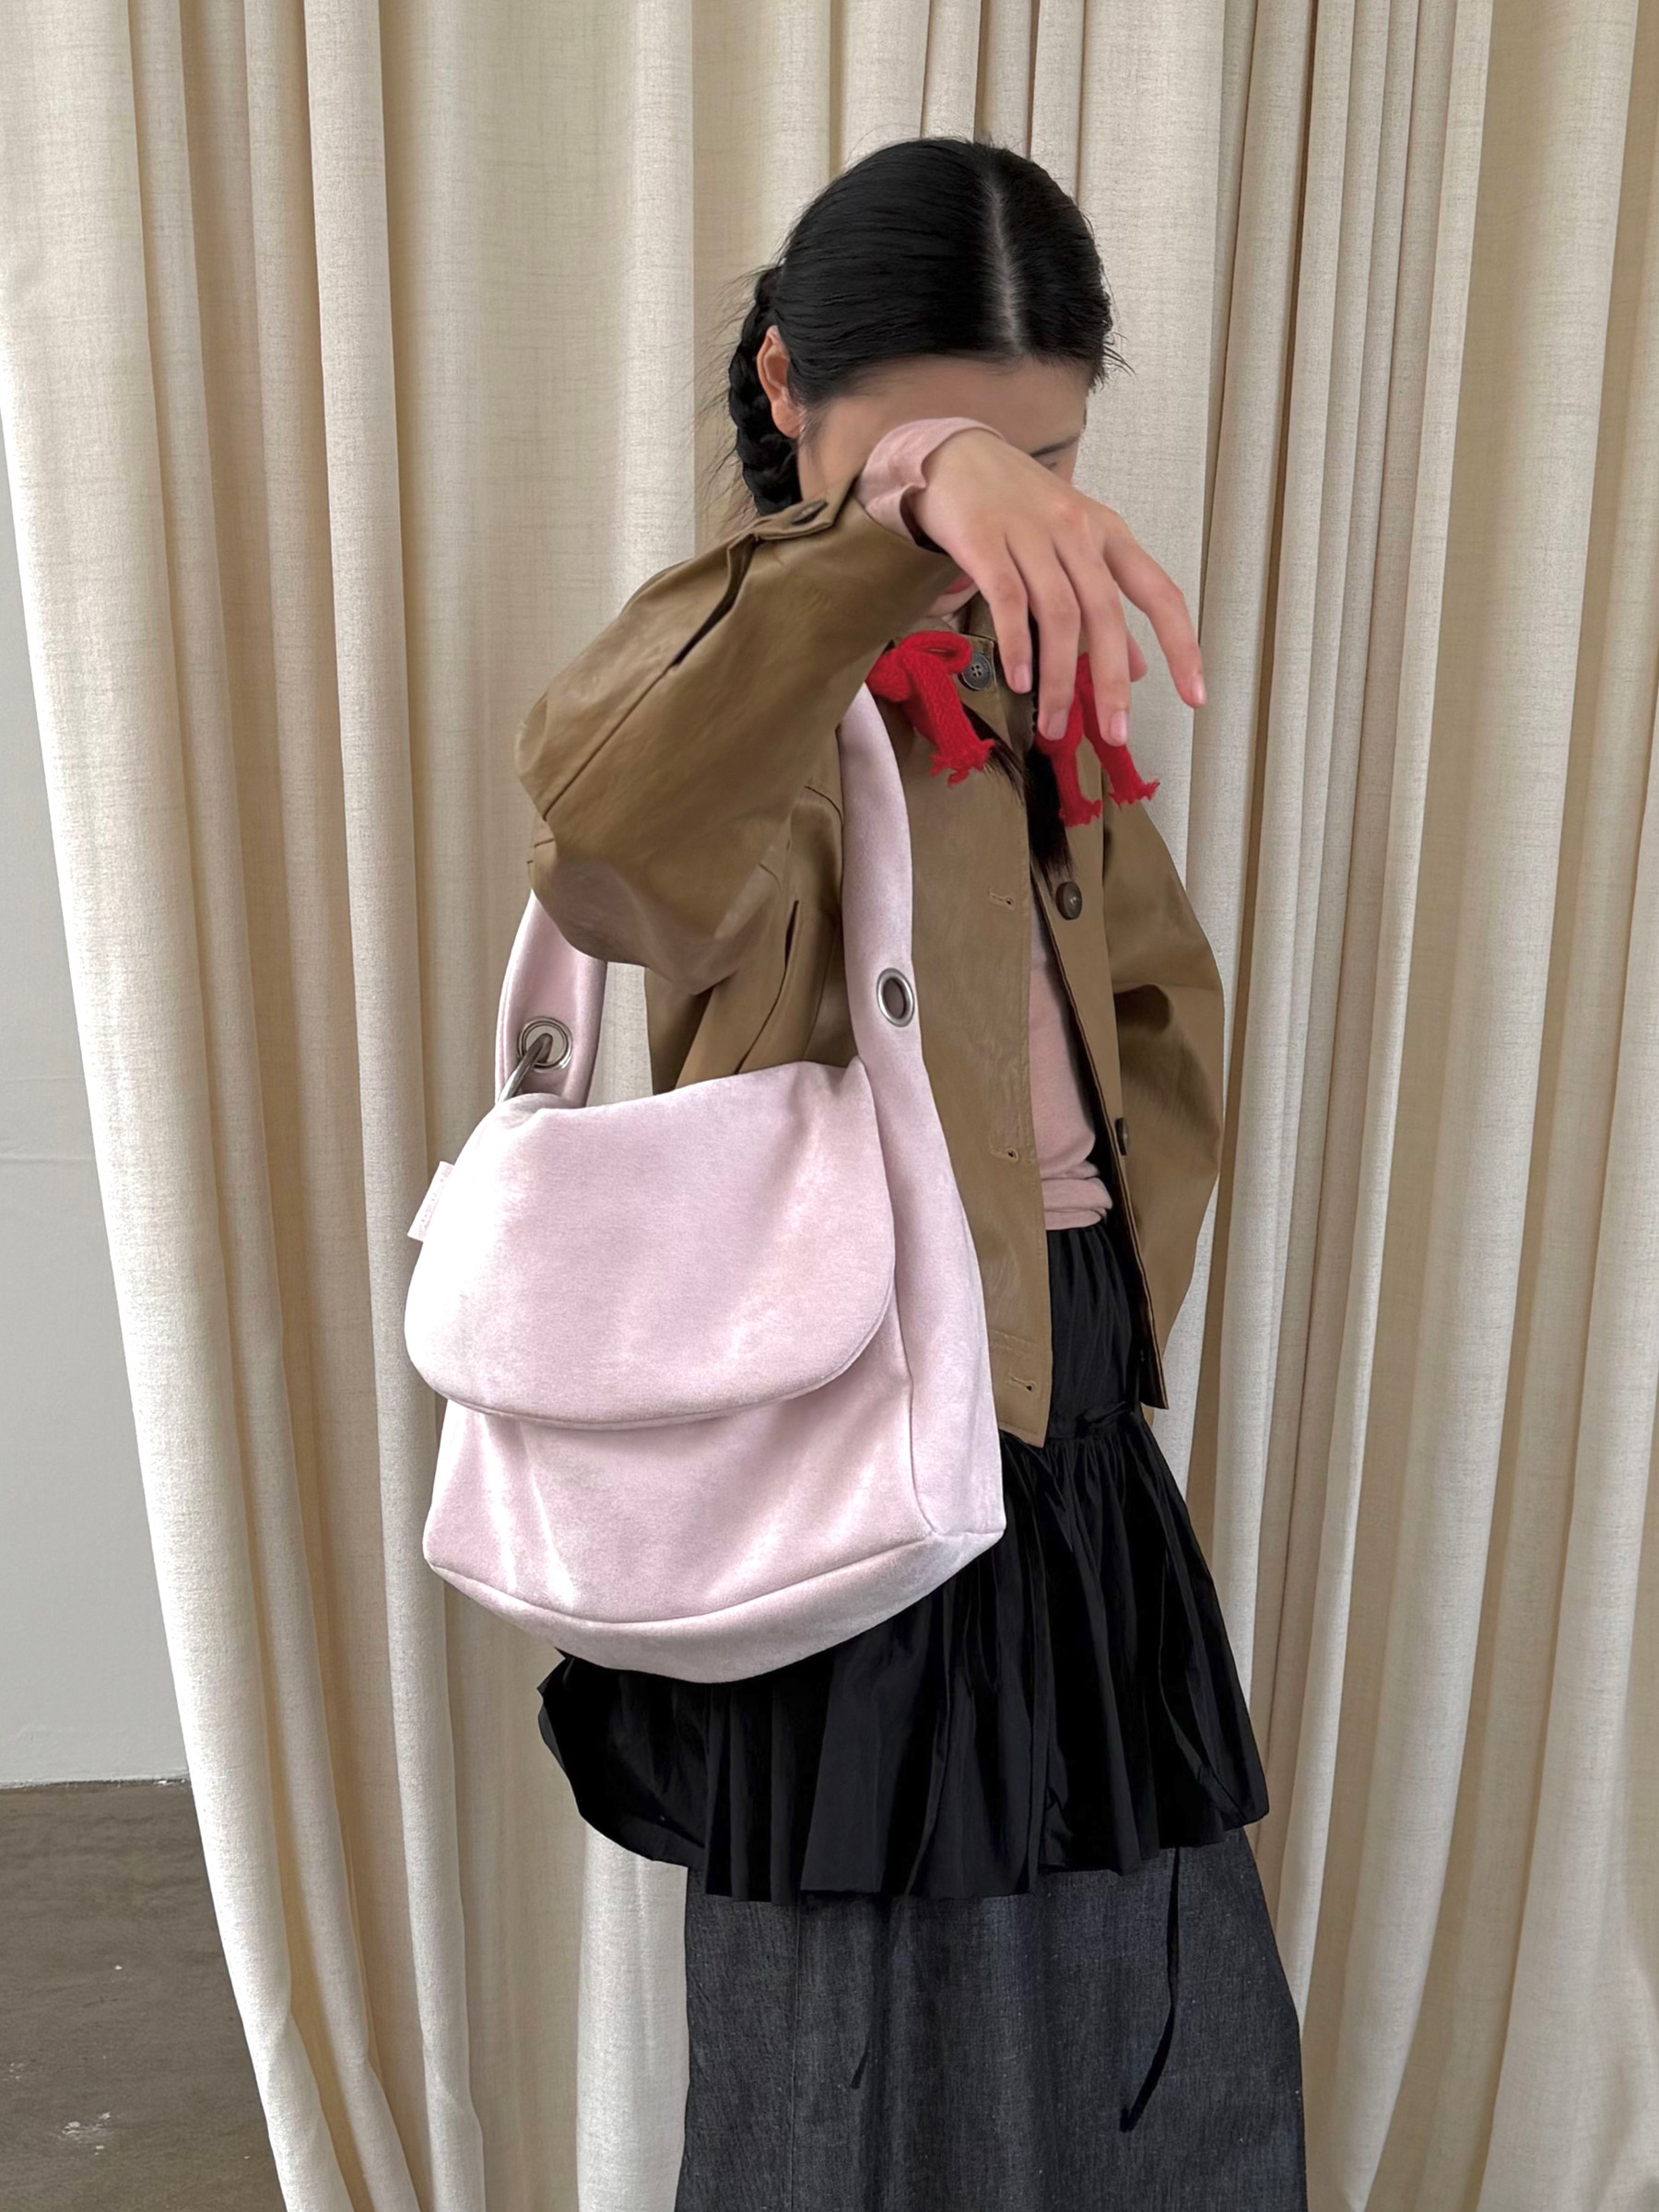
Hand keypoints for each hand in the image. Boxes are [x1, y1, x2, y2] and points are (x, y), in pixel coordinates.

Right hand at [907, 428, 1205, 745]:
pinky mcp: (985, 539)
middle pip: (1106, 614)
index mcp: (1108, 533)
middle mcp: (1077, 530)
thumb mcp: (1073, 548)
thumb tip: (1140, 668)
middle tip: (1115, 733)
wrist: (956, 456)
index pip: (1159, 593)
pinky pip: (1009, 599)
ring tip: (1055, 724)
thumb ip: (1104, 607)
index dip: (1181, 646)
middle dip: (1112, 682)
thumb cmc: (1018, 508)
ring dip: (1060, 678)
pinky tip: (1020, 681)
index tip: (1195, 696)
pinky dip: (1018, 645)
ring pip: (1058, 614)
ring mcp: (1031, 532)